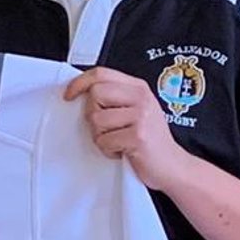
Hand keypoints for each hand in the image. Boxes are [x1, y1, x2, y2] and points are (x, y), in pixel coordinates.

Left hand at [65, 67, 189, 191]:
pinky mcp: (138, 136)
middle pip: (95, 94)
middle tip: (106, 128)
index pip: (101, 74)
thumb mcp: (136, 110)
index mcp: (138, 88)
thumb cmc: (149, 140)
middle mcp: (141, 98)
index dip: (79, 83)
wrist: (171, 165)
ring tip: (117, 141)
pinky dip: (108, 150)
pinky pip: (104, 141)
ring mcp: (141, 116)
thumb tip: (82, 94)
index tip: (69, 95)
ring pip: (96, 119)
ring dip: (100, 136)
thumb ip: (115, 98)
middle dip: (92, 114)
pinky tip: (122, 151)